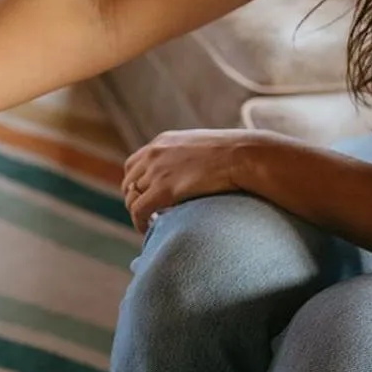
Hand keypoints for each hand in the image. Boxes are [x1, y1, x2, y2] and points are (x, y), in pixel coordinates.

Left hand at [122, 129, 260, 231]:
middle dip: (134, 198)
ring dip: (137, 212)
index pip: (135, 163)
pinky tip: (146, 229)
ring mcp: (156, 172)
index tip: (145, 195)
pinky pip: (139, 210)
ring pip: (131, 197)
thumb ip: (189, 155)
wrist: (243, 156)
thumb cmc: (234, 153)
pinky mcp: (163, 190)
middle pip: (128, 181)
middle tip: (146, 213)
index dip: (136, 182)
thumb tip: (196, 170)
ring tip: (148, 223)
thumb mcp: (202, 146)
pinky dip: (139, 222)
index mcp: (163, 142)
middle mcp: (153, 154)